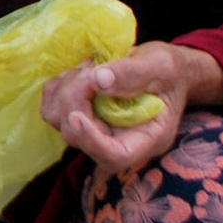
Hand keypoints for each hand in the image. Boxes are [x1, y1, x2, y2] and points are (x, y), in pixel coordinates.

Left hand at [40, 41, 222, 174]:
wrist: (165, 72)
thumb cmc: (170, 72)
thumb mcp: (160, 66)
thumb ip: (133, 73)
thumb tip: (99, 80)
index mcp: (146, 139)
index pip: (115, 156)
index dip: (91, 141)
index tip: (77, 115)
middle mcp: (117, 141)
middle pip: (78, 137)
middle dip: (75, 99)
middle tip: (90, 70)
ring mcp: (94, 131)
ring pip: (58, 120)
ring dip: (66, 89)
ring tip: (90, 69)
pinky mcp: (78, 117)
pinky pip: (51, 106)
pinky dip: (59, 85)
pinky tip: (82, 72)